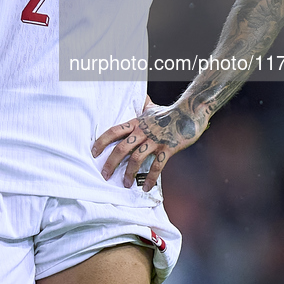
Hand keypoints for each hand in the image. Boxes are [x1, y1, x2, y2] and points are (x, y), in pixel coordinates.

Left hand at [91, 100, 206, 190]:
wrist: (189, 112)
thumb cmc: (169, 111)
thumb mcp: (151, 107)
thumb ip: (142, 105)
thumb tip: (138, 97)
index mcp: (137, 123)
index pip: (114, 131)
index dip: (102, 141)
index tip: (94, 152)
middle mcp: (143, 132)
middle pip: (122, 148)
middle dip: (111, 163)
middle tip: (105, 174)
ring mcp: (155, 141)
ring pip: (136, 158)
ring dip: (128, 173)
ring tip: (125, 184)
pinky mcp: (167, 149)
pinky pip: (157, 166)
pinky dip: (150, 178)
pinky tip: (145, 186)